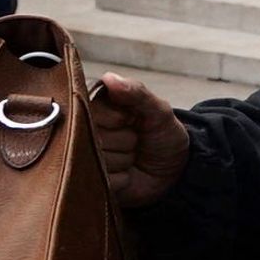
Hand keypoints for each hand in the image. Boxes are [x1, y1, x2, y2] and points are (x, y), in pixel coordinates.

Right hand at [85, 71, 189, 208]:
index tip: (131, 119)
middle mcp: (84, 130)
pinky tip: (127, 174)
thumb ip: (137, 93)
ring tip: (132, 157)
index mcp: (97, 106)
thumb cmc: (163, 135)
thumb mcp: (159, 111)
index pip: (94, 111)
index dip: (119, 119)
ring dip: (124, 161)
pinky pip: (102, 181)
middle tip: (135, 140)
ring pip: (98, 161)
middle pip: (95, 138)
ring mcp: (84, 157)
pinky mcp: (89, 182)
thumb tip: (109, 77)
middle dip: (124, 141)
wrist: (175, 170)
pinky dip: (121, 180)